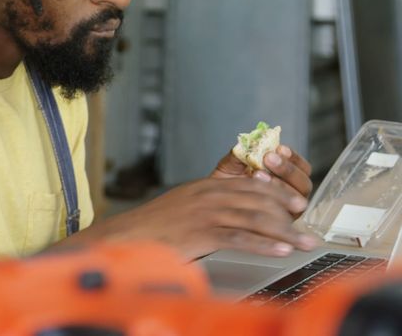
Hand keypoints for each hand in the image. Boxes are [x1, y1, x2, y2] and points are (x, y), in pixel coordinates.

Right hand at [62, 177, 317, 260]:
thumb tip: (232, 211)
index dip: (277, 191)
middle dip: (288, 213)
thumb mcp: (183, 206)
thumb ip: (208, 204)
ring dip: (285, 232)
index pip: (250, 183)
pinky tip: (279, 250)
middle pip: (258, 200)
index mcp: (205, 186)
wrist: (127, 236)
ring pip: (255, 218)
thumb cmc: (155, 226)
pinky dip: (263, 244)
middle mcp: (208, 195)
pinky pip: (239, 238)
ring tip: (304, 243)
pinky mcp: (201, 233)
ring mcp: (205, 213)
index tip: (296, 202)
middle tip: (308, 226)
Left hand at [211, 144, 312, 215]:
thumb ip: (241, 154)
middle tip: (269, 158)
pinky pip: (283, 217)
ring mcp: (286, 213)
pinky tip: (257, 195)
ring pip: (297, 200)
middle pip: (304, 184)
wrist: (209, 208)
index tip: (279, 148)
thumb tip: (250, 141)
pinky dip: (272, 205)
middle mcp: (290, 197)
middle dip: (287, 169)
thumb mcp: (230, 166)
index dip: (293, 158)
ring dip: (280, 185)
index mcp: (285, 179)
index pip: (302, 168)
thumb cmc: (223, 186)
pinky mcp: (278, 228)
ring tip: (259, 174)